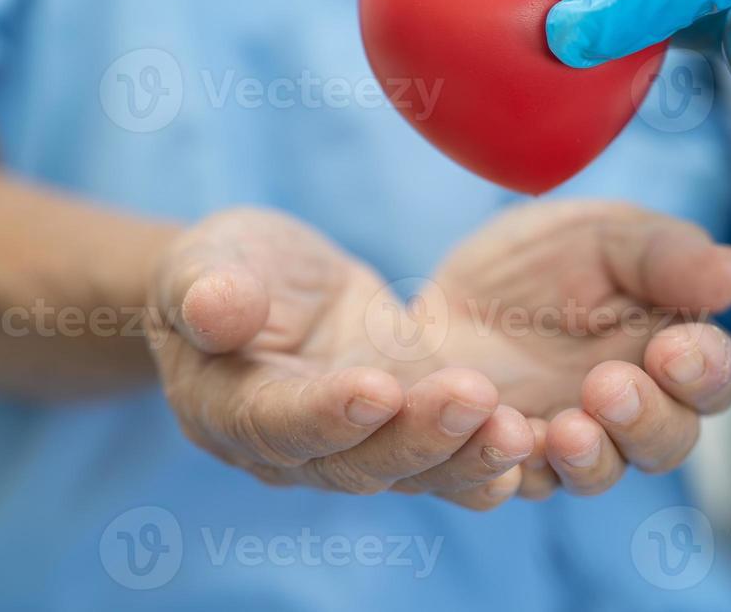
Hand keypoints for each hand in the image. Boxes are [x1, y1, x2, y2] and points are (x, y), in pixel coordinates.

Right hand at [148, 208, 536, 509]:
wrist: (259, 283)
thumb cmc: (221, 267)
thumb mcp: (201, 260)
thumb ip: (203, 287)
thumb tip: (214, 307)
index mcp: (226, 409)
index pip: (276, 423)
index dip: (326, 413)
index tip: (378, 386)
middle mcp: (289, 449)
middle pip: (354, 463)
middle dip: (418, 437)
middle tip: (475, 399)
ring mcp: (349, 446)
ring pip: (408, 470)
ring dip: (463, 455)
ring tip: (517, 430)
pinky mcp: (397, 430)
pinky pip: (440, 461)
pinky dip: (481, 464)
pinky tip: (529, 448)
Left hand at [427, 200, 730, 497]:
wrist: (445, 291)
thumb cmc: (541, 262)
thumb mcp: (601, 237)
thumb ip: (665, 257)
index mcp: (667, 354)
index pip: (713, 381)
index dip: (704, 372)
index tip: (675, 349)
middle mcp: (626, 415)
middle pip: (664, 444)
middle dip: (644, 421)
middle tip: (608, 387)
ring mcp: (564, 447)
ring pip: (593, 475)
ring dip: (582, 457)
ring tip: (558, 426)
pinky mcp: (496, 466)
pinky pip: (501, 486)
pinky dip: (496, 466)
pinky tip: (492, 428)